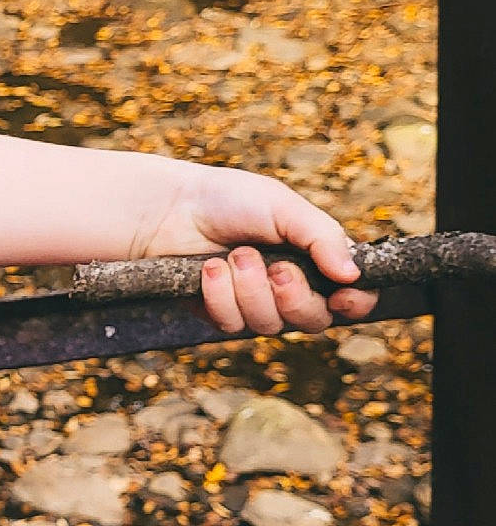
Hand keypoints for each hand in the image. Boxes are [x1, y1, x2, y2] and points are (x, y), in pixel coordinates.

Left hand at [147, 166, 377, 335]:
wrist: (170, 207)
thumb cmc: (230, 200)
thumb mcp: (283, 207)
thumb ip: (322, 237)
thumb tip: (354, 275)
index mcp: (314, 259)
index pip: (352, 296)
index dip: (355, 303)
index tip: (342, 296)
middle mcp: (289, 287)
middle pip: (315, 320)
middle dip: (294, 296)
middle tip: (276, 268)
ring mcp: (254, 303)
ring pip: (270, 325)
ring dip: (251, 289)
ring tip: (234, 255)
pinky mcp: (220, 313)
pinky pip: (232, 324)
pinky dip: (221, 294)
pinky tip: (209, 267)